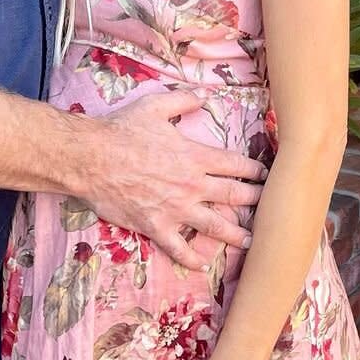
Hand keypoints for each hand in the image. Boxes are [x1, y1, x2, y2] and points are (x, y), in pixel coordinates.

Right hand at [82, 92, 265, 271]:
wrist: (91, 158)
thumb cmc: (121, 130)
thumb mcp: (154, 106)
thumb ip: (183, 100)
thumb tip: (204, 95)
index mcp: (194, 156)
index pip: (235, 165)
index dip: (254, 170)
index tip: (265, 175)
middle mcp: (191, 185)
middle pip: (233, 196)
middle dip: (255, 200)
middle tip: (269, 206)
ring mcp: (175, 209)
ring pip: (215, 226)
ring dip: (236, 234)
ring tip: (250, 241)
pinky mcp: (156, 226)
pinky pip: (179, 248)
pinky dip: (192, 258)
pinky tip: (203, 264)